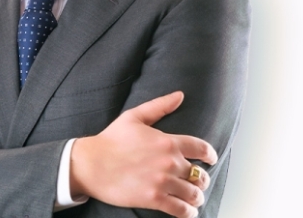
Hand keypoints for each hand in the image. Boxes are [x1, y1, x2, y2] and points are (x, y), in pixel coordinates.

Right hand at [69, 92, 216, 217]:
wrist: (91, 164)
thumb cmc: (110, 140)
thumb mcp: (134, 117)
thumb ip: (159, 106)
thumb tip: (180, 95)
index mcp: (168, 141)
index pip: (201, 148)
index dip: (210, 155)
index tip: (211, 159)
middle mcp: (169, 162)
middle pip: (199, 174)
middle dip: (201, 179)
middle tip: (198, 182)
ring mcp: (163, 181)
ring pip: (193, 194)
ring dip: (197, 197)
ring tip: (194, 199)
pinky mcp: (154, 199)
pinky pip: (181, 210)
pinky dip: (189, 212)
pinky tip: (188, 211)